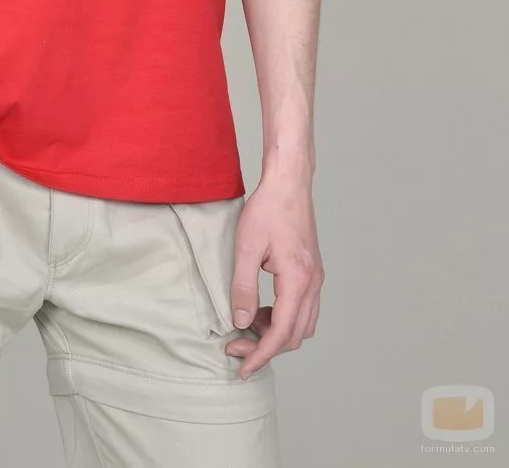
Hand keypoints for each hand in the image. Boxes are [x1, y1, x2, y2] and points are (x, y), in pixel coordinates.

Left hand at [223, 173, 323, 379]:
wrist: (289, 183)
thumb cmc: (267, 209)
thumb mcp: (246, 246)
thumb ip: (243, 287)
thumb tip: (241, 322)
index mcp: (298, 280)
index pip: (282, 333)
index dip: (261, 355)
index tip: (242, 368)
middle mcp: (313, 284)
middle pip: (295, 335)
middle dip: (266, 348)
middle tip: (236, 347)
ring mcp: (315, 279)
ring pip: (302, 326)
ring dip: (276, 335)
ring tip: (247, 327)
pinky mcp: (312, 273)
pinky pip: (303, 310)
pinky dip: (283, 319)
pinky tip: (262, 310)